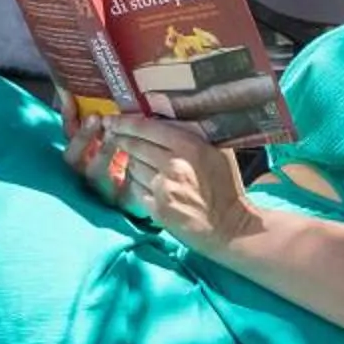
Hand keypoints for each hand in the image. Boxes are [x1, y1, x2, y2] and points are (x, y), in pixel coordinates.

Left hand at [66, 115, 250, 250]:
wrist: (230, 226)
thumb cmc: (225, 187)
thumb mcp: (216, 151)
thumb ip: (192, 133)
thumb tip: (163, 117)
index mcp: (189, 146)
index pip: (146, 127)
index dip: (125, 121)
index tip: (112, 118)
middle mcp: (173, 164)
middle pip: (133, 145)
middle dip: (121, 139)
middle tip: (113, 134)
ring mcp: (162, 188)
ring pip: (131, 166)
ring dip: (132, 164)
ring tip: (142, 164)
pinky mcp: (156, 208)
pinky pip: (134, 188)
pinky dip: (137, 185)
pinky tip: (147, 185)